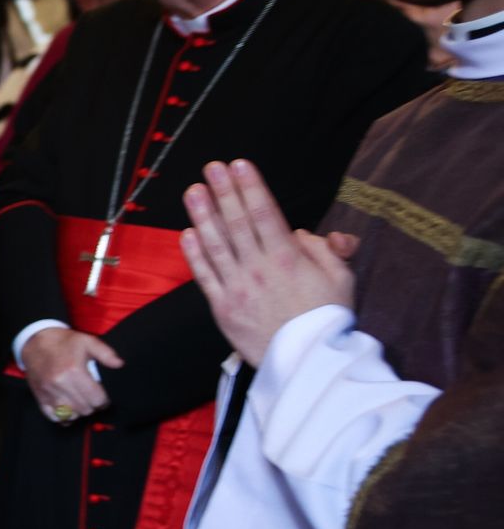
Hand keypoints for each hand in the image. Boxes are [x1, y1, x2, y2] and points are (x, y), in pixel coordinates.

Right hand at [19, 326, 123, 423]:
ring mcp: (49, 392)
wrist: (36, 342)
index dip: (104, 401)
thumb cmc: (64, 342)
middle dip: (92, 406)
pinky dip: (63, 417)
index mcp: (74, 371)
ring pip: (71, 415)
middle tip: (92, 398)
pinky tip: (68, 409)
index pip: (96, 399)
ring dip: (79, 411)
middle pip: (85, 409)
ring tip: (81, 402)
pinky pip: (54, 417)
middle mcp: (61, 384)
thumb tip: (119, 364)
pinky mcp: (40, 397)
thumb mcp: (88, 341)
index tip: (103, 397)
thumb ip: (106, 353)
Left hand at [182, 159, 355, 367]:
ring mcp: (237, 287)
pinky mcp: (222, 307)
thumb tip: (304, 232)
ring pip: (216, 245)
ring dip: (202, 216)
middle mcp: (259, 268)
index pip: (265, 214)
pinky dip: (194, 254)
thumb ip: (326, 250)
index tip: (239, 165)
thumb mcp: (342, 279)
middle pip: (237, 223)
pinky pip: (204, 276)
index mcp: (289, 258)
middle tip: (211, 167)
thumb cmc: (327, 320)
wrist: (308, 363)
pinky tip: (186, 234)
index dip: (250, 187)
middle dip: (223, 192)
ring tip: (193, 191)